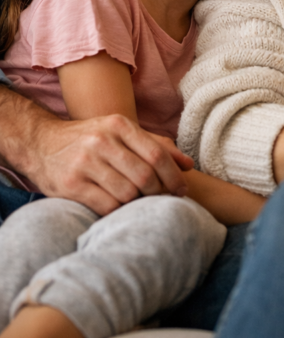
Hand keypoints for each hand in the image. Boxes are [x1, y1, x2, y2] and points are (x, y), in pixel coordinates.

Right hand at [27, 115, 193, 215]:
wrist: (40, 143)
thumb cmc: (88, 139)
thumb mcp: (119, 132)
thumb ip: (154, 145)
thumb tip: (188, 165)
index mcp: (118, 125)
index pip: (156, 154)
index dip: (174, 176)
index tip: (182, 190)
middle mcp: (102, 141)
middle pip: (145, 175)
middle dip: (159, 192)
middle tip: (163, 201)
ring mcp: (85, 163)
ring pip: (127, 193)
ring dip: (138, 203)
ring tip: (140, 205)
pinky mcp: (71, 185)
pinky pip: (107, 205)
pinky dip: (118, 211)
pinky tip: (120, 209)